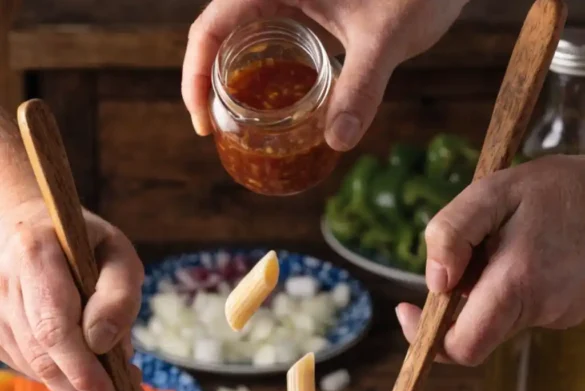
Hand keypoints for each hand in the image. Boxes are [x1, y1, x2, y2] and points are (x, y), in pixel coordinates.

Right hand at [0, 199, 143, 390]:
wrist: (33, 229)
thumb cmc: (86, 245)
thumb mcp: (119, 256)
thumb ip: (118, 296)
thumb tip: (101, 342)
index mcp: (35, 256)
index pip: (54, 327)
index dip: (82, 369)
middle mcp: (5, 285)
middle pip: (42, 356)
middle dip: (81, 389)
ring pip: (34, 368)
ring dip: (74, 388)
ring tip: (111, 385)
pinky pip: (28, 367)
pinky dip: (59, 378)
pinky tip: (84, 371)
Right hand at [182, 0, 467, 150]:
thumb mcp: (390, 34)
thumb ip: (363, 85)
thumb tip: (338, 142)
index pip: (211, 25)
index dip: (195, 75)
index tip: (202, 123)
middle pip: (219, 30)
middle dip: (209, 81)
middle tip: (217, 131)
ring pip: (242, 32)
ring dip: (235, 76)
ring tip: (242, 123)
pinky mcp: (311, 0)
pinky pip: (272, 33)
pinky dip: (266, 67)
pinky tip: (279, 101)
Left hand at [396, 156, 584, 364]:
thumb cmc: (553, 189)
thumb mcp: (492, 192)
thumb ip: (452, 233)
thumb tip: (434, 283)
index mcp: (517, 284)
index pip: (463, 347)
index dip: (429, 340)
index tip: (408, 310)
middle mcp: (542, 309)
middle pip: (477, 336)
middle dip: (457, 308)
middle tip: (465, 262)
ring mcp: (560, 315)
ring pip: (500, 322)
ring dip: (488, 293)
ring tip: (510, 246)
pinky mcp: (570, 313)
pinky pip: (525, 312)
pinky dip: (514, 291)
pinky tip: (532, 255)